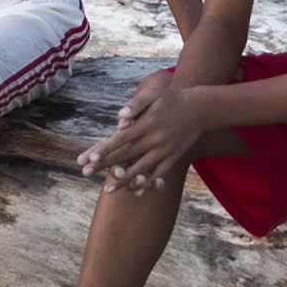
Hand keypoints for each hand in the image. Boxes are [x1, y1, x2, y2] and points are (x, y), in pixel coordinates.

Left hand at [80, 72, 202, 194]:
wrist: (201, 109)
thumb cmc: (172, 99)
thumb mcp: (154, 94)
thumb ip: (135, 104)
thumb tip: (119, 118)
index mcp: (148, 124)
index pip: (121, 139)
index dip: (105, 149)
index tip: (90, 158)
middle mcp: (155, 140)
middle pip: (126, 155)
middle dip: (105, 165)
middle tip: (86, 173)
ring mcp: (165, 151)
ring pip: (141, 169)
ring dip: (123, 180)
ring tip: (107, 190)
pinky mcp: (173, 158)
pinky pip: (158, 174)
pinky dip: (147, 184)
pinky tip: (135, 191)